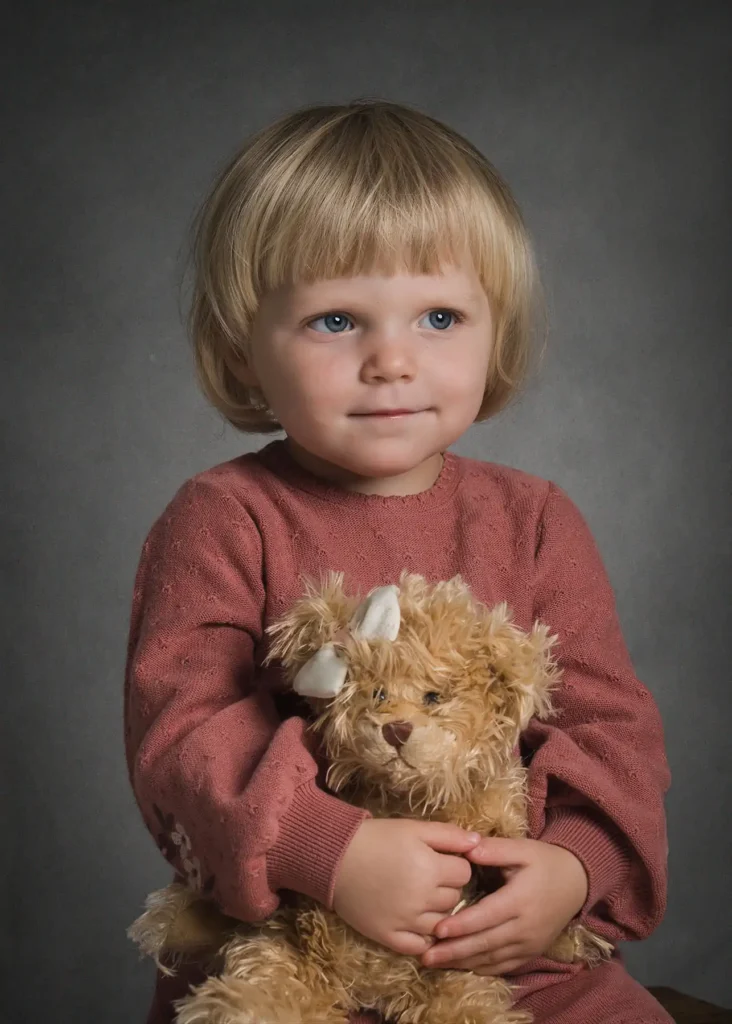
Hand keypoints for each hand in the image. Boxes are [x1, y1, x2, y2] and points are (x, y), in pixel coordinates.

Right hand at [332, 818, 480, 956]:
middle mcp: (422, 899)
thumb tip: (478, 842)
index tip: (442, 859)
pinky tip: (417, 922)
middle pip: (455, 898)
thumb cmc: (376, 838)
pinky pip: (421, 946)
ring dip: (438, 910)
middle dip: (448, 886)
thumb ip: (448, 835)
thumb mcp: (413, 828)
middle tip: (430, 876)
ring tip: (422, 896)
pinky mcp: (390, 938)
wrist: (334, 858)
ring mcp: (406, 922)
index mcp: (430, 869)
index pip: (464, 873)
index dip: (455, 864)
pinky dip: (424, 937)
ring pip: (443, 923)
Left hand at [420, 837, 587, 974]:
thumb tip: (468, 848)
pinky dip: (481, 968)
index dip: (461, 925)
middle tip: (425, 955)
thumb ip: (495, 849)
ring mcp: (529, 944)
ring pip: (491, 958)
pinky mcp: (531, 952)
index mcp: (520, 900)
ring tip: (434, 963)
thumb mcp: (522, 849)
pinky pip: (503, 966)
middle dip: (454, 951)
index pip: (486, 917)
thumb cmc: (545, 861)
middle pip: (485, 943)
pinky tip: (461, 966)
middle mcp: (525, 927)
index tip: (437, 929)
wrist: (577, 883)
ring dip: (462, 962)